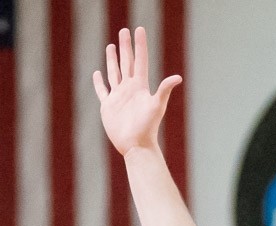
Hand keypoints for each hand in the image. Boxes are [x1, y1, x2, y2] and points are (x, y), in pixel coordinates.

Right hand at [93, 27, 181, 155]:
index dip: (139, 45)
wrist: (136, 145)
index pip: (140, 60)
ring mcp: (118, 96)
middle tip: (123, 31)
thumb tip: (178, 78)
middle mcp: (129, 88)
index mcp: (140, 86)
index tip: (139, 29)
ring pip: (114, 73)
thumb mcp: (156, 106)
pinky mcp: (108, 106)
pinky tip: (97, 73)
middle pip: (126, 62)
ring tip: (111, 46)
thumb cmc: (148, 127)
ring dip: (112, 60)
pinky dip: (99, 82)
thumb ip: (164, 90)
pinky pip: (102, 90)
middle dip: (125, 47)